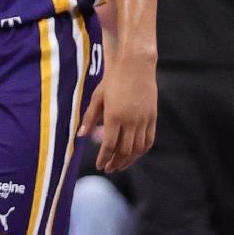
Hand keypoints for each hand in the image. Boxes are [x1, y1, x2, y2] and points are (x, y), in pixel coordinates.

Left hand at [79, 47, 156, 174]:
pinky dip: (142, 151)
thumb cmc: (112, 80)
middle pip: (124, 151)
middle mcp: (131, 120)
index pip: (109, 145)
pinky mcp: (152, 117)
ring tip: (119, 165)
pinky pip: (149, 140)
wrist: (135, 65)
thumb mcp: (97, 97)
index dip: (103, 158)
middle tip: (108, 168)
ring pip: (138, 149)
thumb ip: (90, 118)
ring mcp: (143, 120)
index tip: (98, 166)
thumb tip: (80, 137)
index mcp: (114, 116)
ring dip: (128, 160)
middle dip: (115, 163)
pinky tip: (134, 155)